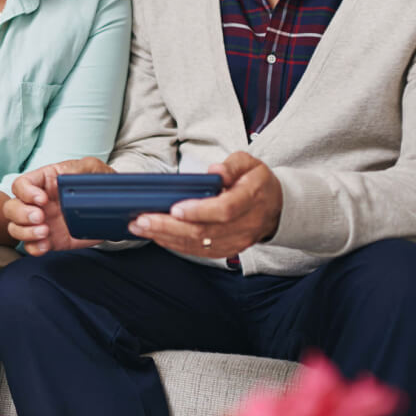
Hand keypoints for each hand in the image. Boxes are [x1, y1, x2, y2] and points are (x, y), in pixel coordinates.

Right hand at [3, 157, 110, 255]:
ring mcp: (41, 222)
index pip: (20, 184)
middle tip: (41, 217)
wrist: (111, 208)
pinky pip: (31, 246)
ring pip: (15, 228)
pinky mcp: (50, 239)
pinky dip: (34, 247)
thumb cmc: (96, 183)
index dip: (26, 192)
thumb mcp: (91, 168)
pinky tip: (46, 245)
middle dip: (21, 214)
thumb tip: (67, 176)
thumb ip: (80, 168)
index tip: (42, 199)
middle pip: (11, 208)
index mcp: (43, 182)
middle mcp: (36, 202)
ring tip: (45, 232)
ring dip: (26, 232)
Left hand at [129, 151, 281, 258]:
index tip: (174, 209)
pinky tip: (157, 236)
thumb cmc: (256, 181)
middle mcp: (245, 224)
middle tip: (142, 220)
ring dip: (166, 238)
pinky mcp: (228, 250)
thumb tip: (214, 171)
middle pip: (205, 231)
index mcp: (251, 198)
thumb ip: (232, 165)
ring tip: (140, 228)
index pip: (224, 209)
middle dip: (169, 227)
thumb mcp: (249, 163)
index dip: (199, 211)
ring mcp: (237, 241)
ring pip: (199, 245)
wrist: (275, 208)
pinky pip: (200, 252)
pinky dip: (176, 245)